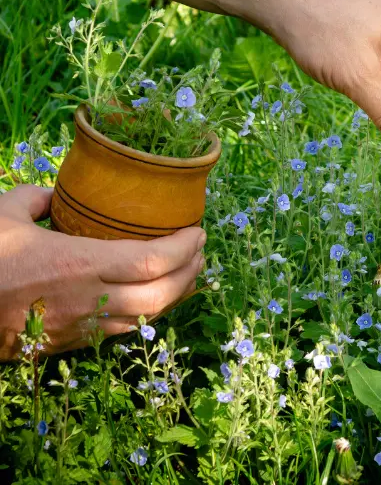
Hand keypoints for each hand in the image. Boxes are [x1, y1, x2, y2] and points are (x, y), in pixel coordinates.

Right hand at [0, 185, 205, 359]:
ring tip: (189, 273)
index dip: (185, 248)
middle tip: (202, 252)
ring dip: (177, 295)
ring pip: (148, 318)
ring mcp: (83, 326)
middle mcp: (90, 299)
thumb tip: (56, 195)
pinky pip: (125, 330)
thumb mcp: (3, 214)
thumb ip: (37, 198)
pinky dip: (150, 312)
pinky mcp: (73, 343)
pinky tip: (154, 297)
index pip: (152, 261)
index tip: (199, 231)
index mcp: (78, 263)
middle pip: (162, 294)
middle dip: (192, 273)